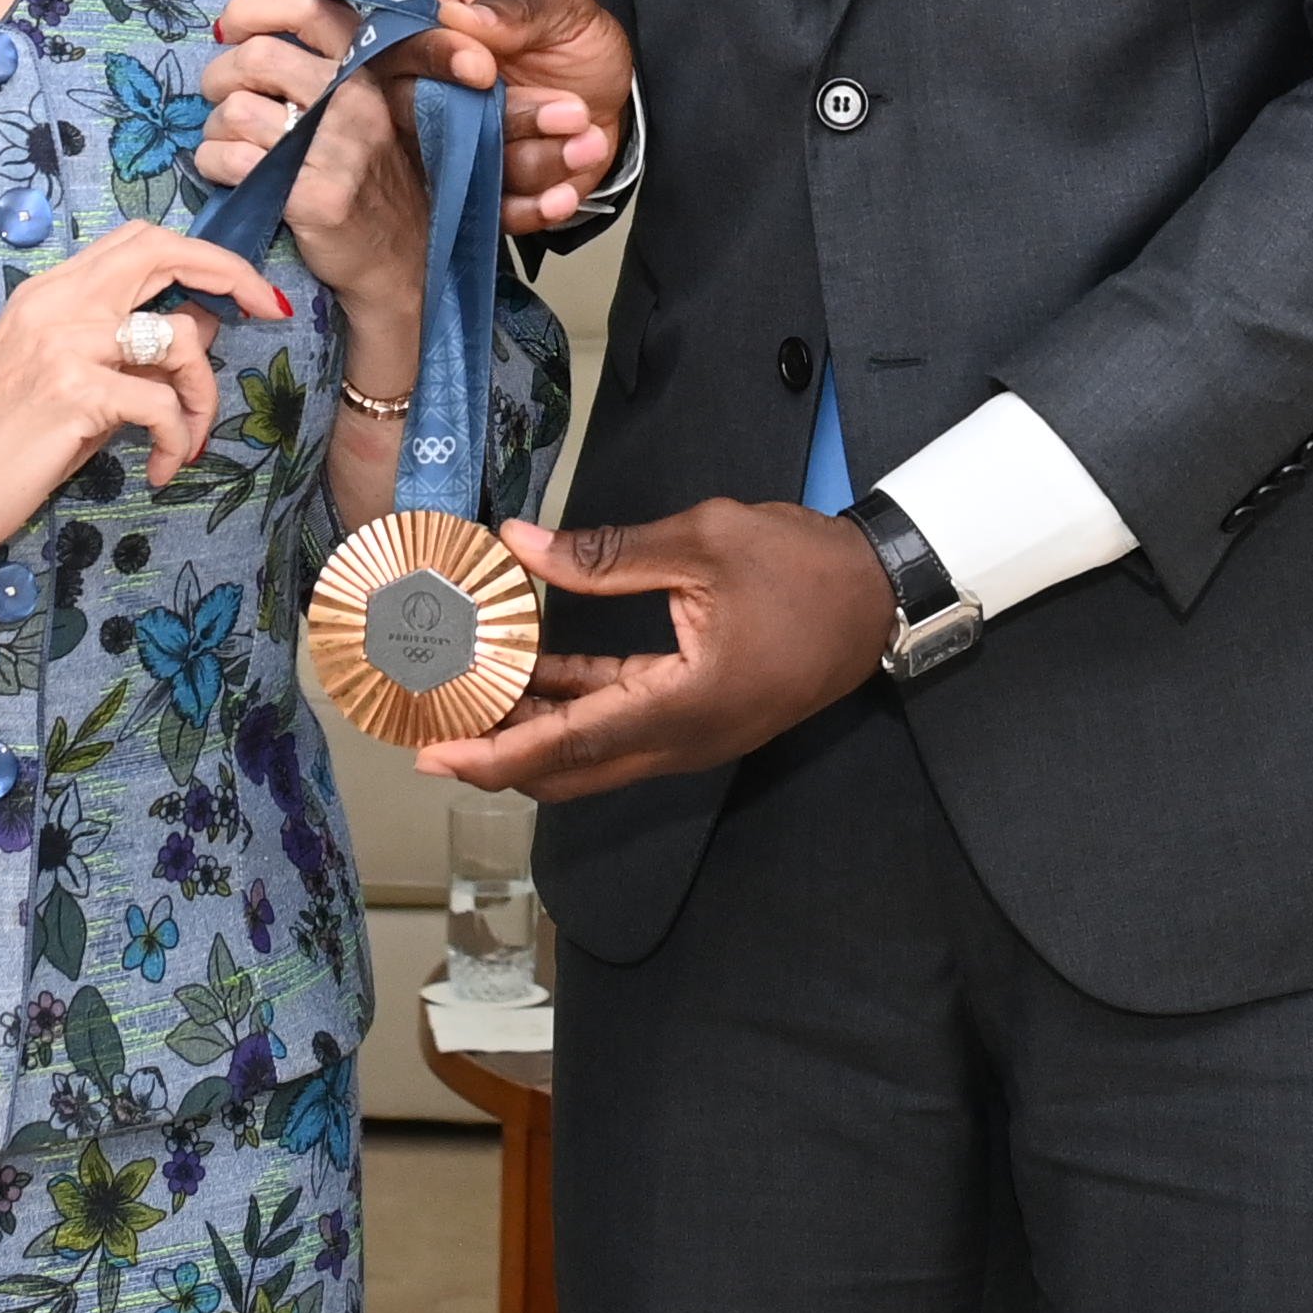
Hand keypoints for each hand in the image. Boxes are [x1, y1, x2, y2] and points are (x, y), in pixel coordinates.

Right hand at [0, 220, 270, 564]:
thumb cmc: (2, 437)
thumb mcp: (69, 377)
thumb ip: (127, 348)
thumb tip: (202, 328)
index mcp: (54, 290)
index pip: (141, 239)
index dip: (204, 253)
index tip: (246, 290)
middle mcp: (59, 302)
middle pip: (163, 250)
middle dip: (231, 275)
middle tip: (266, 313)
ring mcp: (65, 344)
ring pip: (180, 339)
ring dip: (203, 396)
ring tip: (186, 440)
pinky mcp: (73, 393)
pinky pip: (163, 406)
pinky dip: (178, 440)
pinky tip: (158, 469)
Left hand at [200, 0, 432, 347]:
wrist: (399, 260)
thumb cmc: (368, 167)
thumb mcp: (359, 88)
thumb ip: (323, 20)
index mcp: (367, 63)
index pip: (303, 3)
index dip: (252, 7)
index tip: (234, 29)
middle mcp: (357, 97)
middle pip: (255, 58)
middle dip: (219, 77)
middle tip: (223, 97)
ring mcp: (338, 148)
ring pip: (234, 110)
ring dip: (214, 127)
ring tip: (229, 141)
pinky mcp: (313, 195)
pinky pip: (231, 160)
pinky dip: (214, 163)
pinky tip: (231, 172)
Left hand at [411, 503, 891, 798]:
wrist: (880, 595)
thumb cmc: (803, 568)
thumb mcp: (702, 543)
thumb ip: (605, 555)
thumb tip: (519, 544)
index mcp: (683, 707)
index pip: (568, 747)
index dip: (494, 755)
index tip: (435, 753)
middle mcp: (682, 739)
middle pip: (568, 769)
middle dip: (495, 752)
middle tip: (431, 723)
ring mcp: (691, 735)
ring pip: (590, 752)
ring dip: (528, 730)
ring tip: (465, 693)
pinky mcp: (696, 715)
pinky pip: (618, 724)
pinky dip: (569, 707)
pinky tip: (528, 670)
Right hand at [428, 0, 633, 232]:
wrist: (606, 90)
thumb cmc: (571, 32)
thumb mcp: (562, 2)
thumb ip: (517, 6)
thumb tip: (461, 17)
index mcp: (432, 23)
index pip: (405, 43)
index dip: (437, 59)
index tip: (482, 70)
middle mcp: (424, 85)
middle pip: (422, 114)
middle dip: (503, 120)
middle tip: (570, 112)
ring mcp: (447, 141)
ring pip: (465, 165)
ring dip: (535, 159)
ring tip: (588, 137)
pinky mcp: (478, 185)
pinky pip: (487, 208)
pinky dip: (529, 207)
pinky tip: (563, 195)